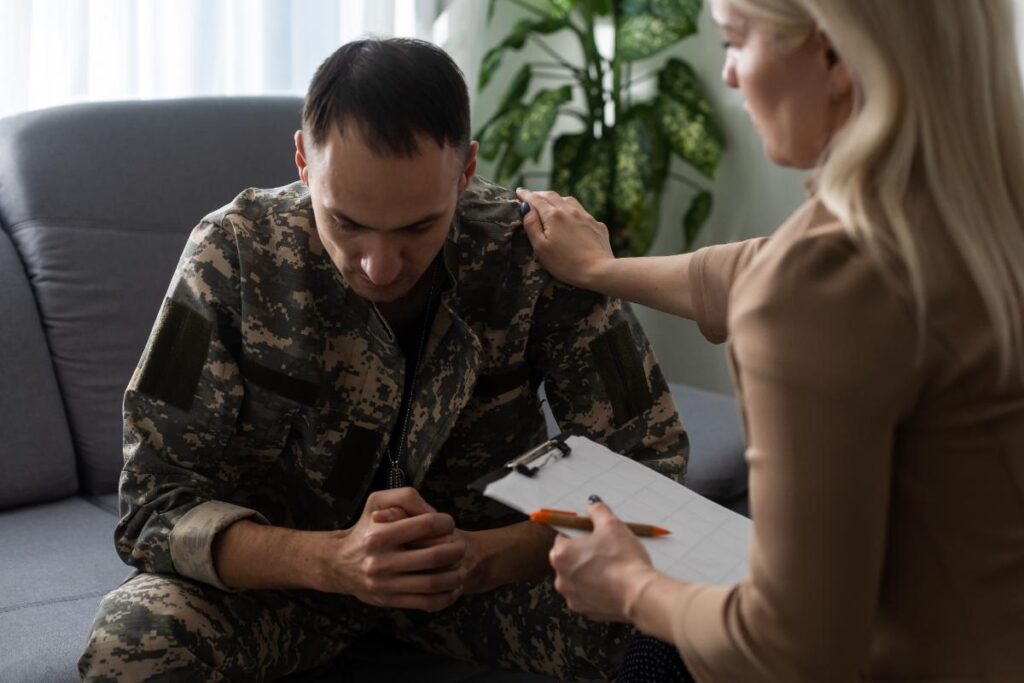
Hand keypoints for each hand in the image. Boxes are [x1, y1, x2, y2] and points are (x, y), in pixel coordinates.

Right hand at [373, 506, 487, 595]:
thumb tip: (433, 512)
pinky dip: (446, 597)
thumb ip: (405, 498)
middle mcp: (381, 562)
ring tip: (460, 568)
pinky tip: (453, 588)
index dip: (445, 523)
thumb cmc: (365, 529)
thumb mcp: (377, 502)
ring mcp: (386, 584)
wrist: (339, 564)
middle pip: (434, 557)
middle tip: (461, 547)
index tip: (449, 523)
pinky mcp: (390, 601)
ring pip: (433, 584)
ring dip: (455, 576)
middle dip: (456, 551)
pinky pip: (426, 603)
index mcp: (379, 535)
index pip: (425, 525)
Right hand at [516, 188, 615, 289]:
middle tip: (531, 196)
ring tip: (550, 203)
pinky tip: (571, 217)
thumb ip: (531, 225)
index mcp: (553, 215)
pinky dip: (571, 209)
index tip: (518, 191)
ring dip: (556, 199)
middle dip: (539, 194)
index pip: (536, 200)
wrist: (598, 270)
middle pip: (552, 196)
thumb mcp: (541, 247)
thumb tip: (527, 208)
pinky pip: (581, 211)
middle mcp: (570, 210)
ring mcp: (585, 216)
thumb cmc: (565, 263)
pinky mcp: (596, 225)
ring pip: (568, 200)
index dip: (525, 195)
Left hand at [549, 499, 660, 621]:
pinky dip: (597, 589)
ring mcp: (572, 597)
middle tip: (605, 549)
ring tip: (611, 567)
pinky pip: (588, 595)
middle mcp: (561, 578)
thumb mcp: (612, 525)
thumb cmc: (622, 559)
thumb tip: (593, 503)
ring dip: (589, 572)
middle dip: (583, 553)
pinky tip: (614, 583)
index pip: (562, 537)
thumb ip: (598, 511)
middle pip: (568, 559)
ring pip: (578, 578)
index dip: (578, 533)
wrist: (638, 595)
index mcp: (561, 555)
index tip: (592, 534)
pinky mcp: (586, 611)